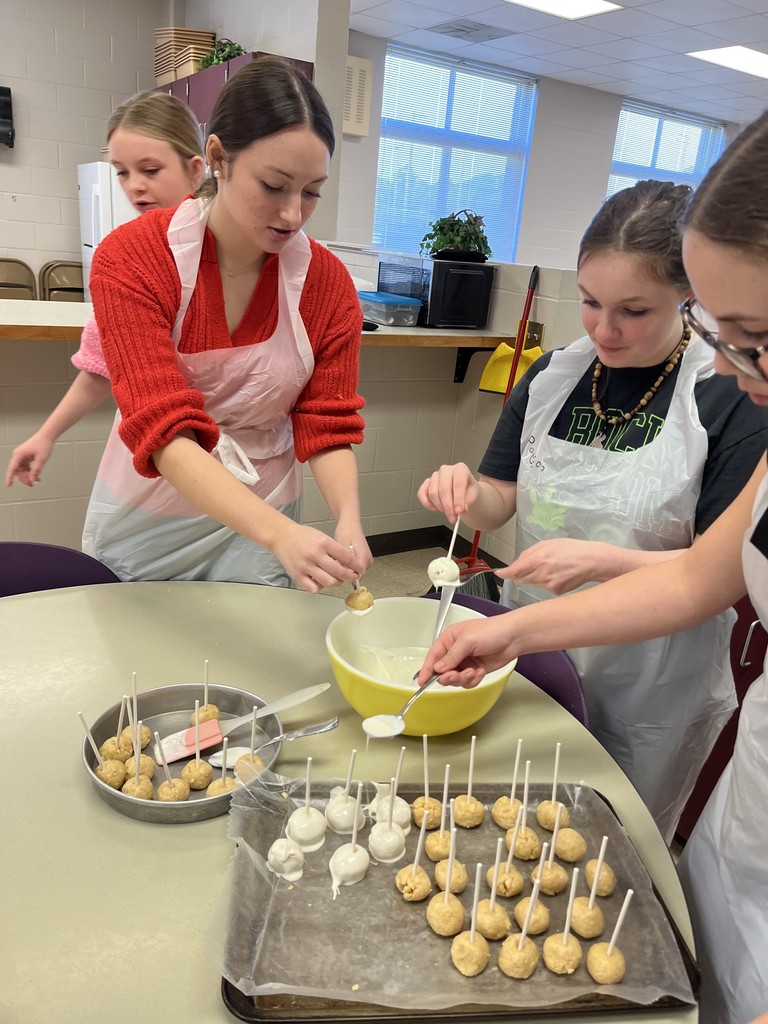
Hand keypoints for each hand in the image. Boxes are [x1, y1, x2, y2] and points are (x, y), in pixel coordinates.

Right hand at [5, 434, 53, 486]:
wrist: (47, 436)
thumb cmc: (43, 444)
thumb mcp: (41, 459)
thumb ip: (36, 470)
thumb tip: (32, 479)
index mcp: (19, 454)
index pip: (12, 468)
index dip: (10, 477)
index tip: (8, 485)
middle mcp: (18, 455)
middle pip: (17, 471)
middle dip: (24, 478)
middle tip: (31, 484)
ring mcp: (22, 456)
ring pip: (22, 470)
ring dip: (28, 476)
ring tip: (36, 480)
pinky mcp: (26, 457)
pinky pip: (26, 467)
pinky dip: (30, 472)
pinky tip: (37, 476)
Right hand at [272, 522, 359, 592]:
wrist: (281, 536)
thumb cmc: (302, 535)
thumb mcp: (322, 536)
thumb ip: (335, 549)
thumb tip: (349, 563)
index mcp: (323, 543)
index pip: (346, 558)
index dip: (356, 566)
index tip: (359, 569)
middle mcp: (315, 555)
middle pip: (340, 572)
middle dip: (350, 577)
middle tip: (352, 576)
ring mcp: (306, 566)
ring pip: (329, 582)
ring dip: (337, 583)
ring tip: (337, 579)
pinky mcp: (298, 575)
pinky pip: (314, 588)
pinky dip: (321, 587)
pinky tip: (322, 582)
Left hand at [334, 522, 372, 575]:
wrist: (350, 523)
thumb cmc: (346, 531)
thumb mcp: (342, 546)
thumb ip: (344, 561)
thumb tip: (343, 573)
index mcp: (365, 557)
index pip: (356, 577)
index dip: (345, 577)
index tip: (336, 573)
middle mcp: (368, 560)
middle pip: (355, 576)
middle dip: (345, 573)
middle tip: (335, 565)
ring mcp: (366, 560)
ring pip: (354, 572)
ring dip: (345, 569)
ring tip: (338, 560)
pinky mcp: (363, 559)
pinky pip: (354, 567)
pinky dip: (347, 566)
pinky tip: (341, 559)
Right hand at [417, 463, 479, 520]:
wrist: (464, 492)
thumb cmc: (468, 491)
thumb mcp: (472, 497)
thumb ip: (466, 503)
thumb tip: (458, 510)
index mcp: (460, 469)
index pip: (458, 483)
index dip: (458, 499)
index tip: (459, 511)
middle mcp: (446, 470)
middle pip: (443, 489)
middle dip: (448, 506)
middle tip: (453, 517)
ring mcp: (435, 476)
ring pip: (433, 493)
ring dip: (440, 506)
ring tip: (448, 512)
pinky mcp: (427, 483)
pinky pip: (422, 493)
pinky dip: (427, 503)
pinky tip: (435, 508)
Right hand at [417, 613, 519, 688]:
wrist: (513, 637)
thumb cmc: (493, 630)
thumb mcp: (468, 640)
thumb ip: (452, 656)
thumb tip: (438, 668)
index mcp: (449, 639)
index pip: (433, 657)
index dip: (426, 670)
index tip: (421, 681)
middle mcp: (455, 651)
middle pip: (443, 671)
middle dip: (450, 676)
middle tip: (457, 675)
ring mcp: (465, 661)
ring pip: (455, 679)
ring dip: (464, 678)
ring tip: (473, 672)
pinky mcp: (474, 670)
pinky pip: (467, 682)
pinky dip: (473, 680)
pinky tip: (480, 671)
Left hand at [500, 539, 619, 594]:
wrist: (592, 561)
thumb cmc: (571, 549)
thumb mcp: (548, 544)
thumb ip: (530, 553)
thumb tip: (517, 562)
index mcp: (537, 559)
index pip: (514, 571)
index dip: (505, 573)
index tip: (500, 573)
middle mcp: (540, 574)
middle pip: (521, 579)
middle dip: (521, 574)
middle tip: (533, 566)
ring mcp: (548, 585)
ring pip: (533, 583)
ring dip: (536, 577)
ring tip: (552, 567)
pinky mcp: (556, 592)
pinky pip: (545, 588)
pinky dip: (548, 582)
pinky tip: (559, 575)